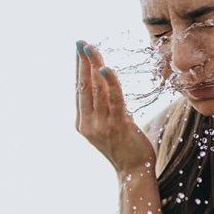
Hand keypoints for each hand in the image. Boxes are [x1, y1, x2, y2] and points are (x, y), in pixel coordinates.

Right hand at [75, 41, 156, 175]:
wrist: (135, 172)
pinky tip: (105, 67)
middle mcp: (88, 124)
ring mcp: (102, 125)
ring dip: (93, 65)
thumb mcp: (108, 127)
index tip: (78, 50)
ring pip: (96, 89)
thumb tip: (105, 86)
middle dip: (82, 62)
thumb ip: (103, 109)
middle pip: (83, 86)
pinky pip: (113, 98)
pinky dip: (109, 82)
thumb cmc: (125, 148)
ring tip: (91, 47)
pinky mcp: (118, 125)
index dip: (78, 69)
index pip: (79, 90)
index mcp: (83, 124)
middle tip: (80, 42)